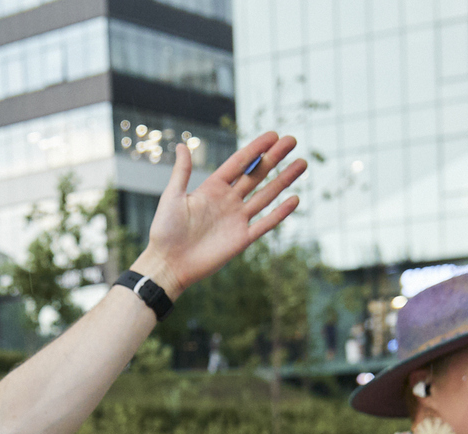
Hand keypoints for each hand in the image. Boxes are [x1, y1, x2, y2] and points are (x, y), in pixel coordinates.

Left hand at [129, 132, 305, 298]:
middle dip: (275, 158)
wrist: (168, 264)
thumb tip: (184, 145)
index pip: (239, 163)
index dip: (256, 149)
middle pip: (256, 175)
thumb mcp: (172, 197)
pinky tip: (295, 199)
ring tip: (302, 163)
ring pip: (265, 195)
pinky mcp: (242, 239)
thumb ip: (182, 172)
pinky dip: (280, 213)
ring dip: (283, 180)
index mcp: (212, 188)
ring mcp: (237, 219)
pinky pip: (265, 224)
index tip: (273, 135)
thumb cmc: (165, 231)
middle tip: (292, 141)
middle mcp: (228, 201)